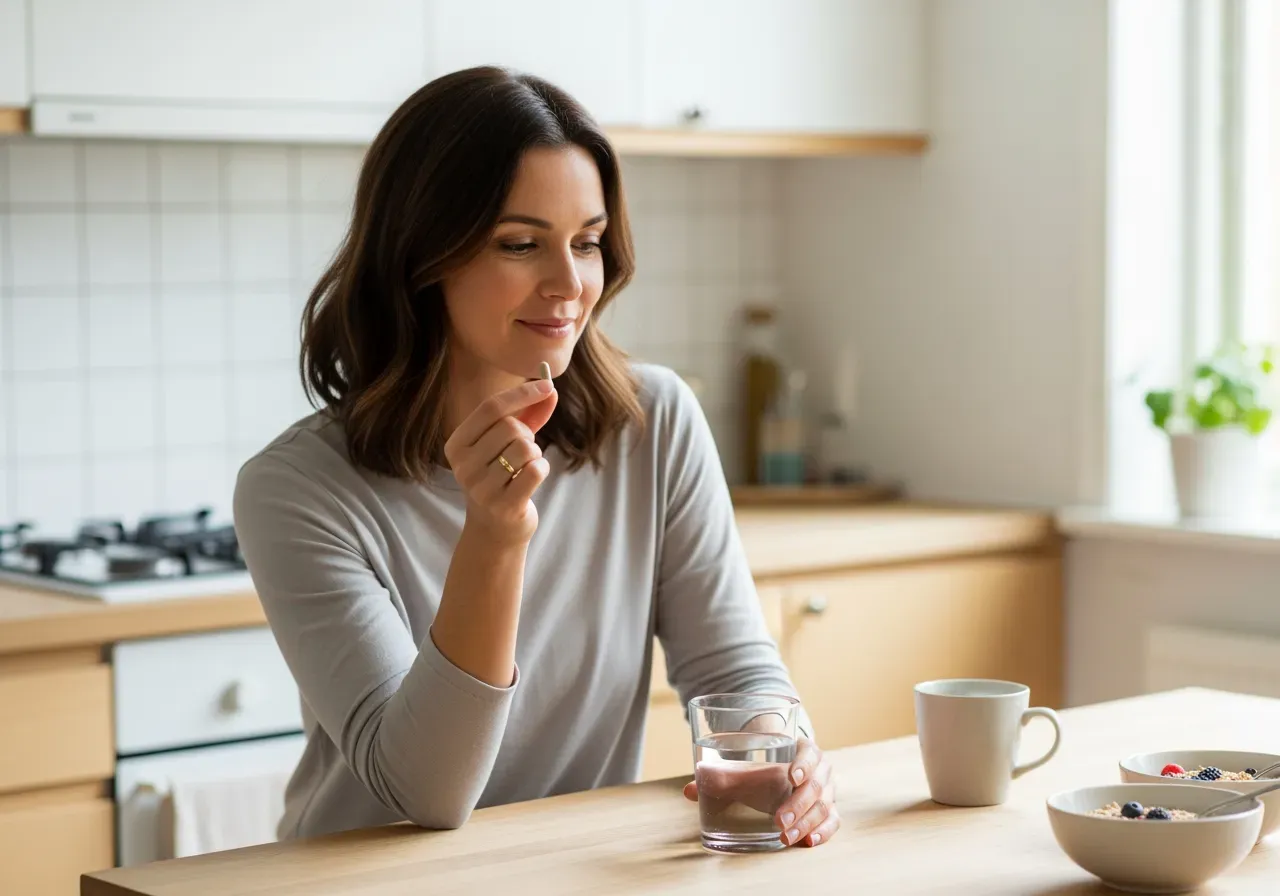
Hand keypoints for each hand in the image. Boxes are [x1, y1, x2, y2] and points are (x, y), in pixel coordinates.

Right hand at [443, 379, 557, 544]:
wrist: (495, 529)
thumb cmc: (502, 476)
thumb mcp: (508, 443)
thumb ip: (528, 415)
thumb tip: (550, 390)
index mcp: (457, 445)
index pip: (490, 408)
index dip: (522, 394)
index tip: (547, 385)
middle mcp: (463, 466)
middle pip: (511, 427)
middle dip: (528, 435)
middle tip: (523, 452)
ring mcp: (481, 488)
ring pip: (526, 448)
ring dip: (535, 454)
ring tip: (524, 468)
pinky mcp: (504, 506)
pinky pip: (536, 470)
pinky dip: (543, 468)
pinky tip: (533, 478)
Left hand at [683, 737, 838, 847]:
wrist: (783, 774)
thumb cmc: (763, 771)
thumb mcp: (745, 771)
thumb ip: (719, 778)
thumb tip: (689, 790)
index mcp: (802, 750)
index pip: (809, 752)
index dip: (803, 763)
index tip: (791, 776)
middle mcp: (820, 770)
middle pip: (817, 785)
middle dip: (798, 804)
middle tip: (779, 820)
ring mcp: (827, 791)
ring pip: (824, 806)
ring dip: (806, 823)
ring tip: (785, 837)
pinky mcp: (829, 811)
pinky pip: (832, 821)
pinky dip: (823, 832)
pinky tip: (808, 841)